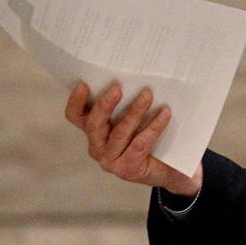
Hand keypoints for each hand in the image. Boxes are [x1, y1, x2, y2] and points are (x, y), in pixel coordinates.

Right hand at [64, 81, 201, 195]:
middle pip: (93, 124)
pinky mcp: (127, 169)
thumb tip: (137, 75)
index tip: (83, 84)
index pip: (76, 116)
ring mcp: (110, 160)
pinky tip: (164, 114)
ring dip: (134, 112)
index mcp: (95, 131)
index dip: (76, 101)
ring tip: (147, 95)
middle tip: (117, 88)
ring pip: (119, 132)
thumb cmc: (151, 138)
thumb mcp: (136, 117)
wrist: (169, 169)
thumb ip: (128, 102)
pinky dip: (153, 127)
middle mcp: (97, 146)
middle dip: (104, 105)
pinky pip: (139, 144)